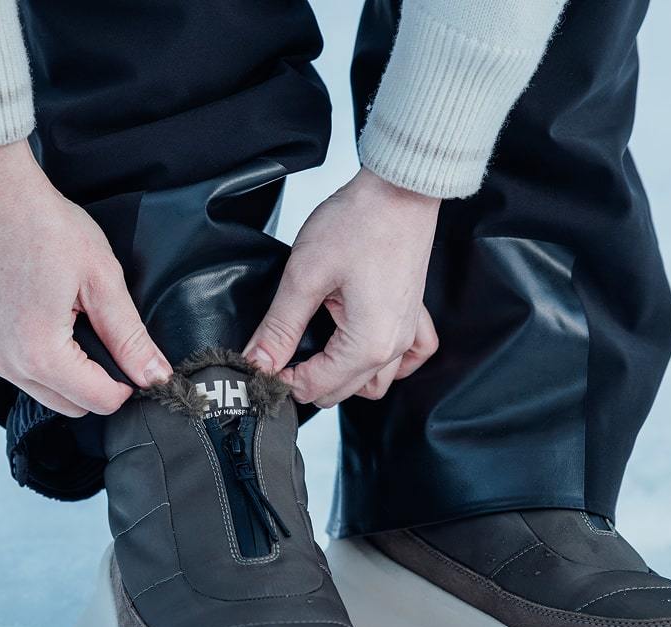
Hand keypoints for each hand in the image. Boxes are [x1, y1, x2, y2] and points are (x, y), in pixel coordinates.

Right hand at [0, 140, 171, 417]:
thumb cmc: (43, 226)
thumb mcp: (102, 280)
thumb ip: (131, 336)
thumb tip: (156, 375)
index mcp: (40, 352)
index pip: (101, 401)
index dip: (130, 384)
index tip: (136, 357)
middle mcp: (9, 363)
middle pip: (74, 405)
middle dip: (101, 383)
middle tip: (112, 341)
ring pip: (50, 393)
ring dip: (74, 375)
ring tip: (82, 327)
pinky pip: (27, 374)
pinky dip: (49, 362)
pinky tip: (58, 326)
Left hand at [244, 167, 439, 406]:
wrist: (400, 190)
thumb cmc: (359, 222)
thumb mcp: (304, 276)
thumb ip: (278, 327)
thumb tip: (257, 362)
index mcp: (366, 344)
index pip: (314, 387)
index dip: (280, 379)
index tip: (261, 363)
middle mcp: (392, 348)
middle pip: (341, 392)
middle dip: (305, 381)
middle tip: (278, 356)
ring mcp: (407, 335)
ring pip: (373, 384)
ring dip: (342, 377)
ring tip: (316, 352)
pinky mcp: (413, 318)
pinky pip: (407, 361)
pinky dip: (387, 365)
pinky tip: (364, 349)